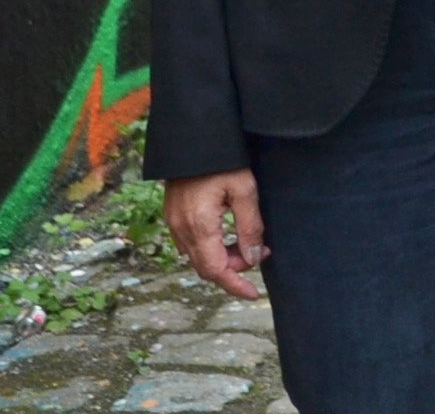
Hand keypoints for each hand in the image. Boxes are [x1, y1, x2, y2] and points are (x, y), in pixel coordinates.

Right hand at [163, 172, 266, 298]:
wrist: (195, 140)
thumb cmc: (224, 161)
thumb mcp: (245, 191)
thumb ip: (250, 227)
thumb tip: (253, 259)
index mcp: (199, 226)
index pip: (215, 270)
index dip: (235, 285)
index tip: (254, 294)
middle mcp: (181, 229)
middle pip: (206, 266)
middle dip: (234, 268)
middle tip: (261, 252)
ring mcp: (174, 223)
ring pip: (198, 256)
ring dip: (222, 258)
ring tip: (249, 242)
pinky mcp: (173, 215)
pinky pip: (190, 244)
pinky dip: (210, 248)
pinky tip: (229, 235)